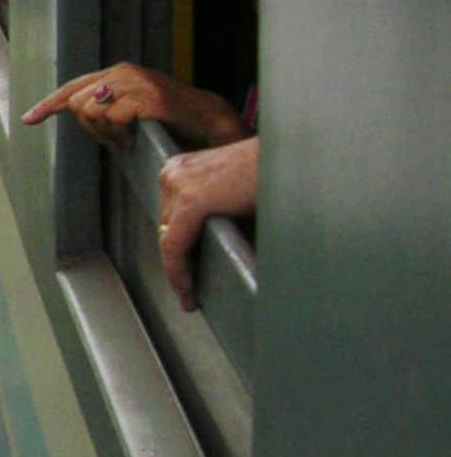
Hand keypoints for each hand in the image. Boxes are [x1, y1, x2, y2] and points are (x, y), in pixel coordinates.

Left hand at [21, 62, 243, 150]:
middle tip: (117, 140)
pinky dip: (121, 135)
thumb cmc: (169, 123)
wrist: (210, 125)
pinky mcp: (150, 98)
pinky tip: (137, 138)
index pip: (73, 88)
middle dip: (90, 129)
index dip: (48, 105)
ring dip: (107, 134)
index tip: (28, 119)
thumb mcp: (130, 112)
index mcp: (117, 74)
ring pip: (91, 111)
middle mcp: (123, 73)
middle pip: (76, 103)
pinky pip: (114, 119)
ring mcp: (137, 83)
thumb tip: (76, 114)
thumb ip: (104, 111)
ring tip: (129, 138)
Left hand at [157, 136, 257, 310]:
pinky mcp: (191, 202)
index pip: (168, 216)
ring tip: (190, 296)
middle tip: (189, 292)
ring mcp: (178, 185)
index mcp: (182, 168)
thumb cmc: (271, 174)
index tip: (182, 275)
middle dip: (177, 261)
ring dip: (178, 271)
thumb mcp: (231, 189)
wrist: (288, 160)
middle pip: (167, 229)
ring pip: (168, 240)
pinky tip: (188, 290)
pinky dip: (178, 271)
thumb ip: (215, 207)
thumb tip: (208, 244)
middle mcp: (173, 173)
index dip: (173, 248)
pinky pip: (173, 246)